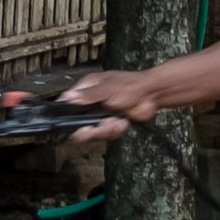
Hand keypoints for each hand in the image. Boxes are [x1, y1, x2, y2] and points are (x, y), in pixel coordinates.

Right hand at [39, 70, 161, 157]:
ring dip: (105, 130)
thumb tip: (69, 97)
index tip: (69, 123)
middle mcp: (92, 101)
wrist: (153, 95)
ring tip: (116, 122)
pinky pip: (106, 133)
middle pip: (78, 122)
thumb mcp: (109, 89)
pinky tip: (122, 122)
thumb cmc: (133, 85)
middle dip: (89, 129)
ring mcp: (101, 113)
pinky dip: (115, 130)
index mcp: (88, 88)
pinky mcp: (111, 122)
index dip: (66, 113)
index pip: (68, 101)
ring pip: (93, 131)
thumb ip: (89, 95)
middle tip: (94, 129)